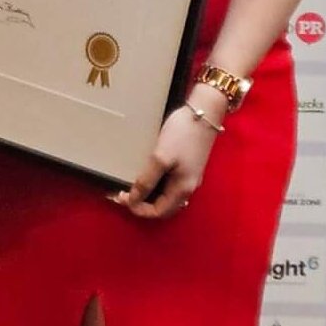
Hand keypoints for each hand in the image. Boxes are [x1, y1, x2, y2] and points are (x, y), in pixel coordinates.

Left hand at [115, 90, 223, 218]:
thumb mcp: (161, 158)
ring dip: (148, 194)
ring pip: (166, 196)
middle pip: (163, 207)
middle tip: (123, 193)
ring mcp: (188, 176)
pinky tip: (146, 174)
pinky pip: (169, 183)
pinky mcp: (187, 165)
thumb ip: (147, 181)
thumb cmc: (183, 135)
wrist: (204, 112)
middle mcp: (187, 187)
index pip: (158, 212)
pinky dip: (155, 184)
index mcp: (182, 190)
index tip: (121, 197)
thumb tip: (133, 200)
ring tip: (132, 185)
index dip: (138, 209)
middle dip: (142, 204)